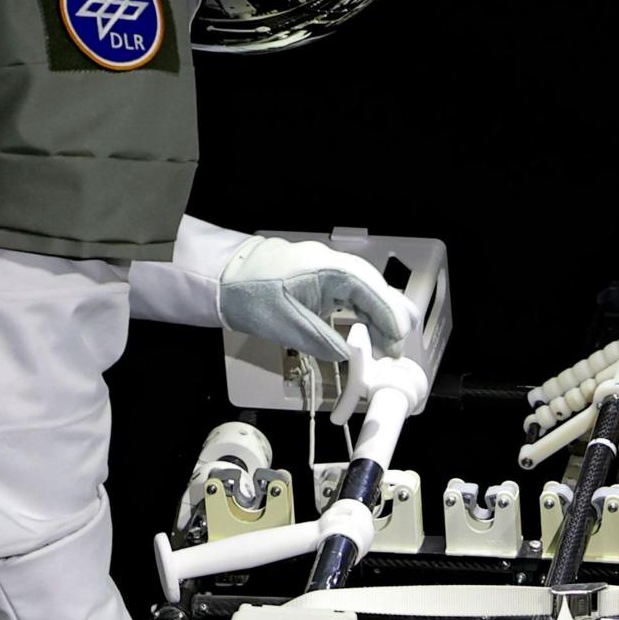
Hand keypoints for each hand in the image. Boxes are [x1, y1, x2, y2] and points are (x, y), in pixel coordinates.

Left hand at [219, 236, 416, 363]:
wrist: (221, 278)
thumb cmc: (249, 296)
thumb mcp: (286, 325)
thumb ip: (322, 340)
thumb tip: (348, 356)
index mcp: (326, 269)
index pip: (371, 289)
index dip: (389, 316)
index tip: (398, 341)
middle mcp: (330, 263)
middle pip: (373, 287)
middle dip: (389, 316)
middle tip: (395, 347)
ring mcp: (324, 268)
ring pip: (363, 290)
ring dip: (376, 315)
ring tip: (385, 343)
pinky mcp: (316, 277)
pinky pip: (348, 292)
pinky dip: (360, 311)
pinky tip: (365, 329)